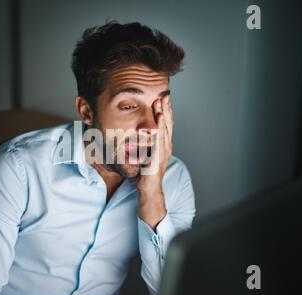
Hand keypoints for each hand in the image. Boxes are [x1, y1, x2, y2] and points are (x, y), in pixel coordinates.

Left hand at [136, 95, 173, 229]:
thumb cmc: (144, 176)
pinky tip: (159, 118)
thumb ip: (141, 147)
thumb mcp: (142, 157)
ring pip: (165, 129)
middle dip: (166, 109)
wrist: (148, 192)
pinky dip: (160, 127)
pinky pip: (159, 139)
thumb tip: (134, 136)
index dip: (164, 112)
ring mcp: (164, 153)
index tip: (162, 98)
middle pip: (168, 124)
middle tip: (164, 94)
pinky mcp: (158, 158)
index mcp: (163, 147)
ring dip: (164, 114)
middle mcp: (166, 148)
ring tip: (161, 101)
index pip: (165, 126)